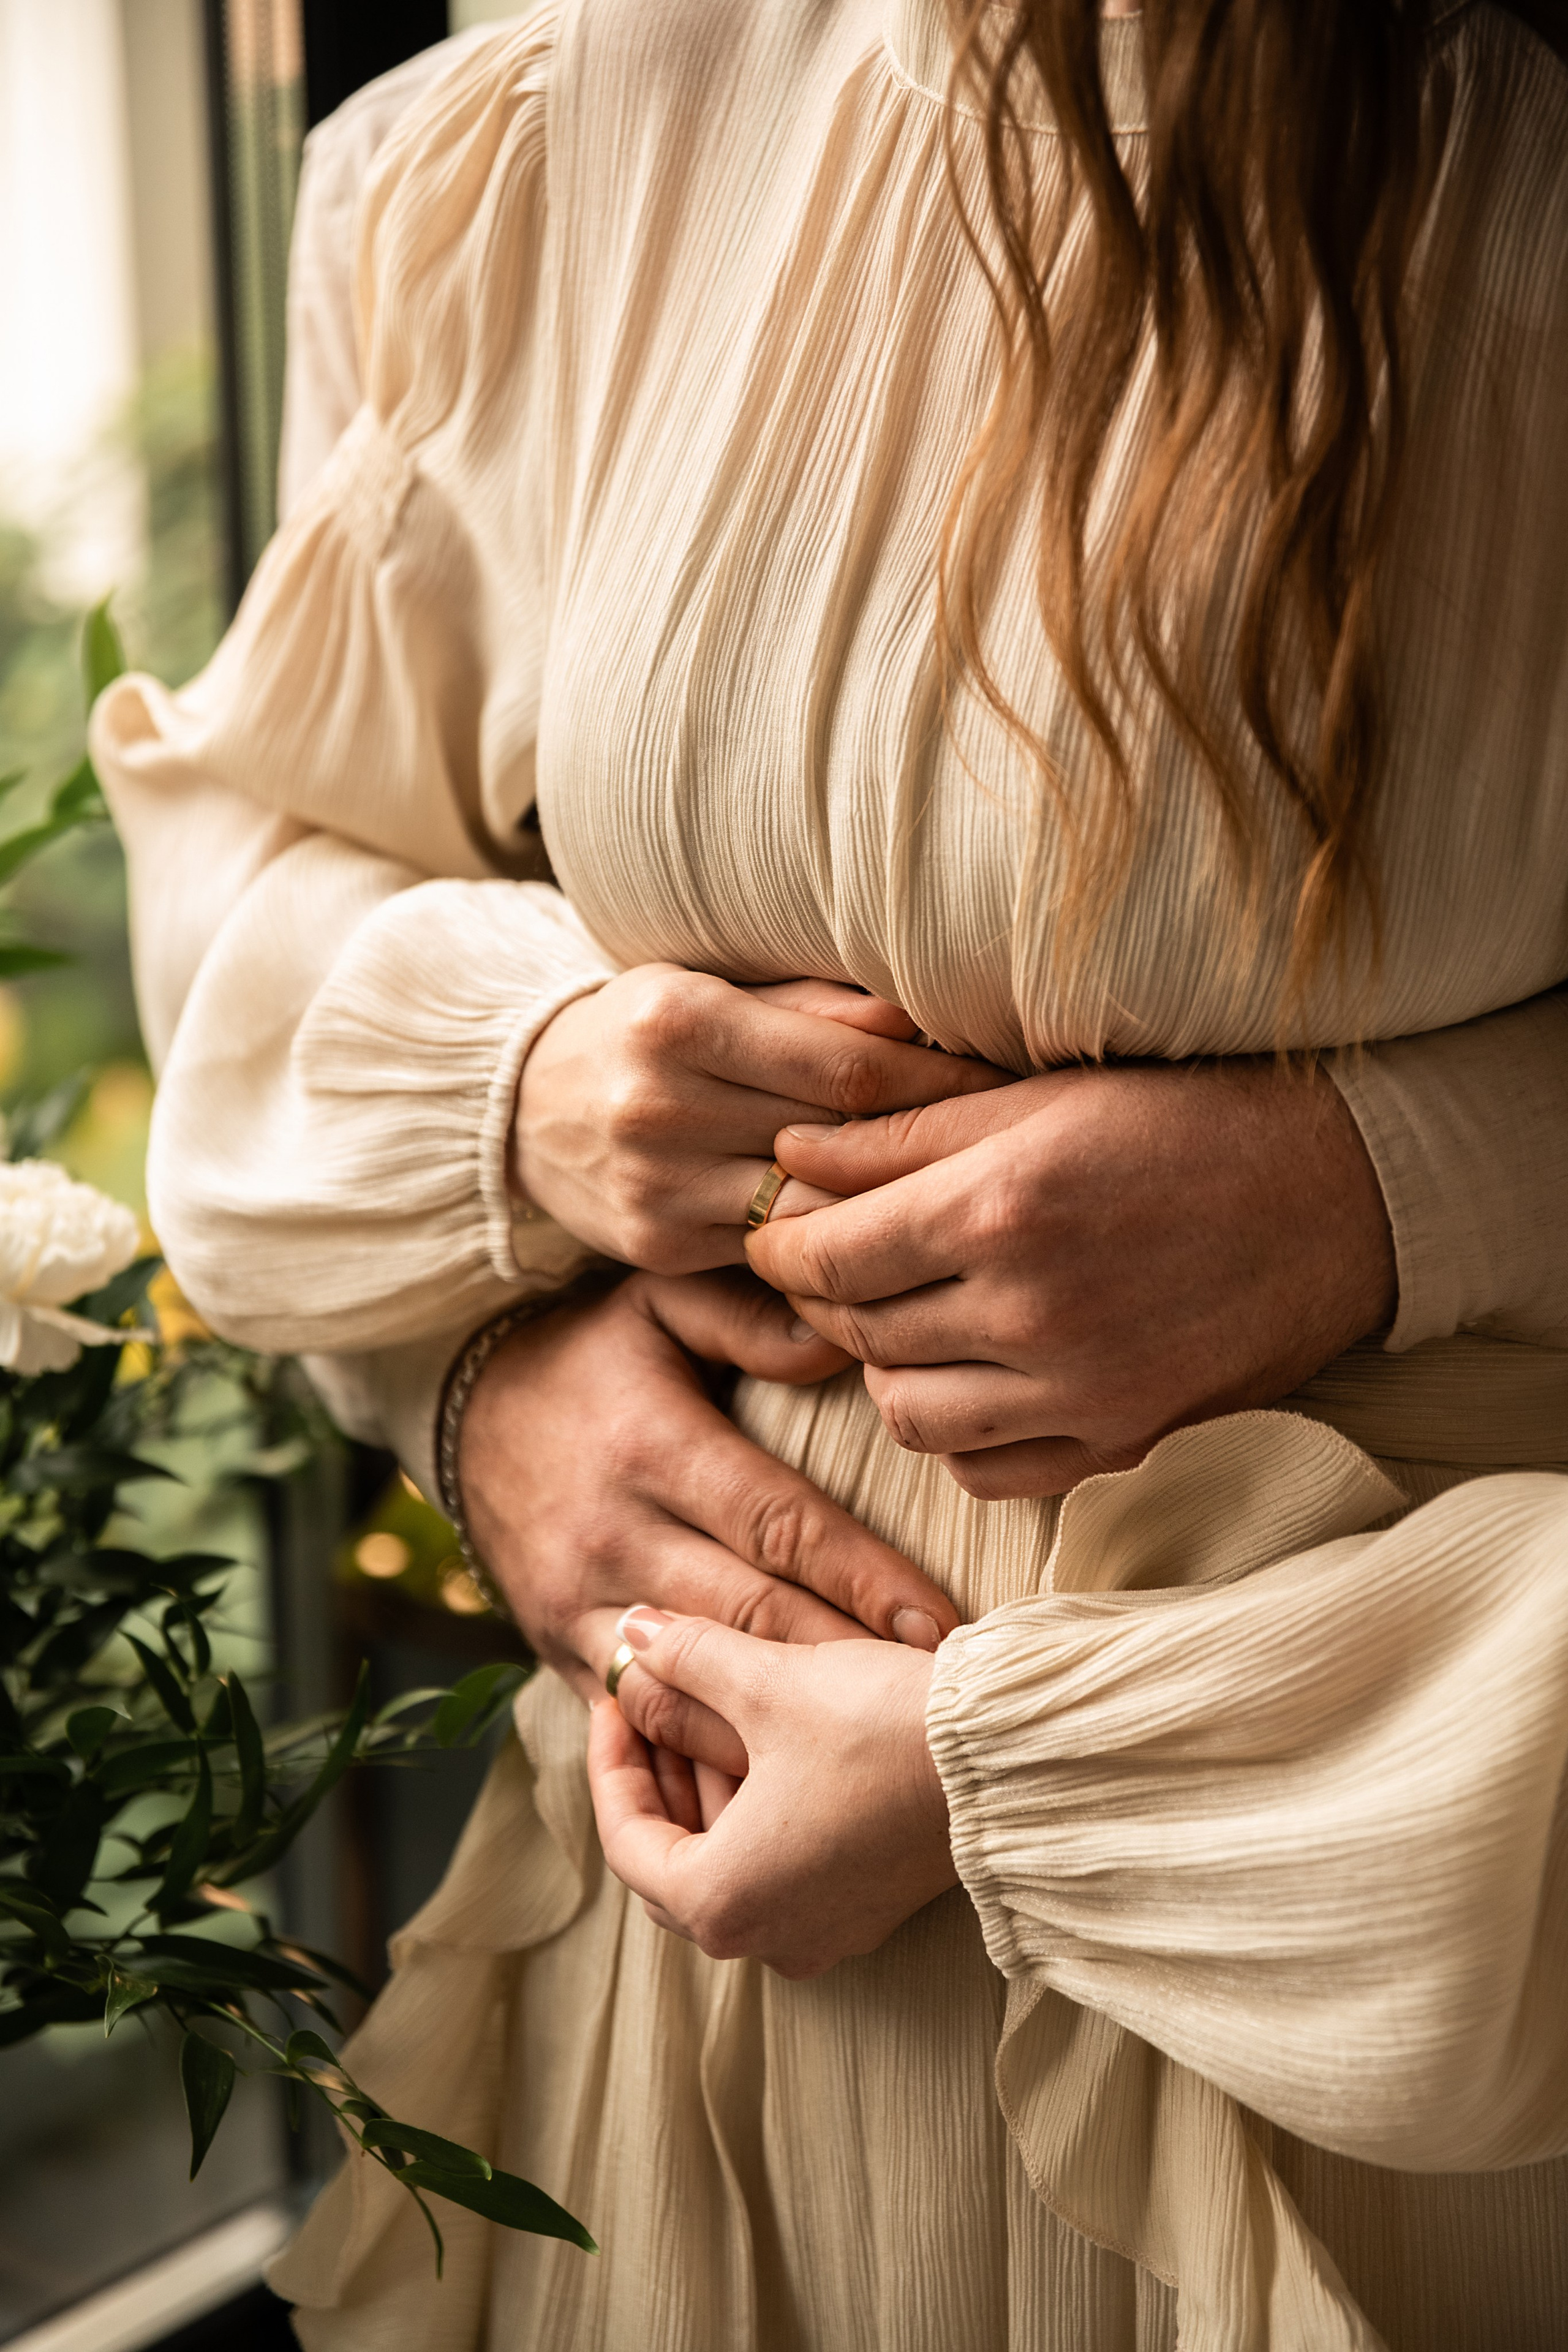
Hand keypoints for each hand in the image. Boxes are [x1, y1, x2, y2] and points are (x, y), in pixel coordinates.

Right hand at [458, 1269, 958, 1792]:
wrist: (459, 1412)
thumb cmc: (590, 1357)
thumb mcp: (656, 1303)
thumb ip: (747, 1318)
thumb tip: (839, 1342)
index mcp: (652, 1447)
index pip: (778, 1524)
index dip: (863, 1578)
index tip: (938, 1623)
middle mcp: (614, 1535)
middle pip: (752, 1620)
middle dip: (847, 1667)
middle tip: (936, 1702)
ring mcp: (579, 1604)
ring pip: (693, 1690)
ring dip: (781, 1731)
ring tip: (871, 1755)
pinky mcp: (558, 1651)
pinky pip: (637, 1722)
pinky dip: (703, 1759)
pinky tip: (778, 1787)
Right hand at [511, 966, 1005, 1271]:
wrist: (520, 1108)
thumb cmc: (643, 1033)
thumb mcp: (712, 988)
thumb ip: (813, 1007)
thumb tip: (918, 1019)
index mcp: (684, 1021)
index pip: (850, 1064)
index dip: (939, 1080)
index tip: (1003, 1086)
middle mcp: (663, 1106)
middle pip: (838, 1141)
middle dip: (927, 1146)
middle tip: (1004, 1149)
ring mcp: (657, 1188)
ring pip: (810, 1211)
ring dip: (885, 1207)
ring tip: (955, 1196)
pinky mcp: (656, 1250)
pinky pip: (770, 1255)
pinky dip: (827, 1245)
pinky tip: (880, 1236)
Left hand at [589, 1607, 955, 1977]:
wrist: (1015, 1760)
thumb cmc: (882, 1730)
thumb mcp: (769, 1683)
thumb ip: (688, 1659)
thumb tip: (633, 1634)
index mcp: (722, 1903)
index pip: (626, 1839)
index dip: (611, 1760)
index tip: (615, 1698)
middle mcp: (767, 1939)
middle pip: (673, 1860)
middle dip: (659, 1774)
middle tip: (652, 1700)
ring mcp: (824, 1931)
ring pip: (730, 1863)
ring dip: (709, 1787)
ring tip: (709, 1703)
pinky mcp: (868, 1907)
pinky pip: (782, 1867)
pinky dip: (759, 1808)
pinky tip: (767, 1742)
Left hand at [747, 1059, 1396, 1497]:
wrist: (1332, 1198)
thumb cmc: (1180, 1124)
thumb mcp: (1034, 1099)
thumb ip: (901, 1133)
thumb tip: (790, 1156)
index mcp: (1002, 1207)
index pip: (829, 1255)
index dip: (783, 1247)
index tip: (776, 1235)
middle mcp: (1034, 1309)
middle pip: (861, 1331)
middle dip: (827, 1299)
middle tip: (832, 1268)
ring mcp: (1081, 1389)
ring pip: (907, 1413)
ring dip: (885, 1368)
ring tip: (904, 1320)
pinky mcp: (1121, 1441)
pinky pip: (983, 1469)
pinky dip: (954, 1433)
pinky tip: (969, 1378)